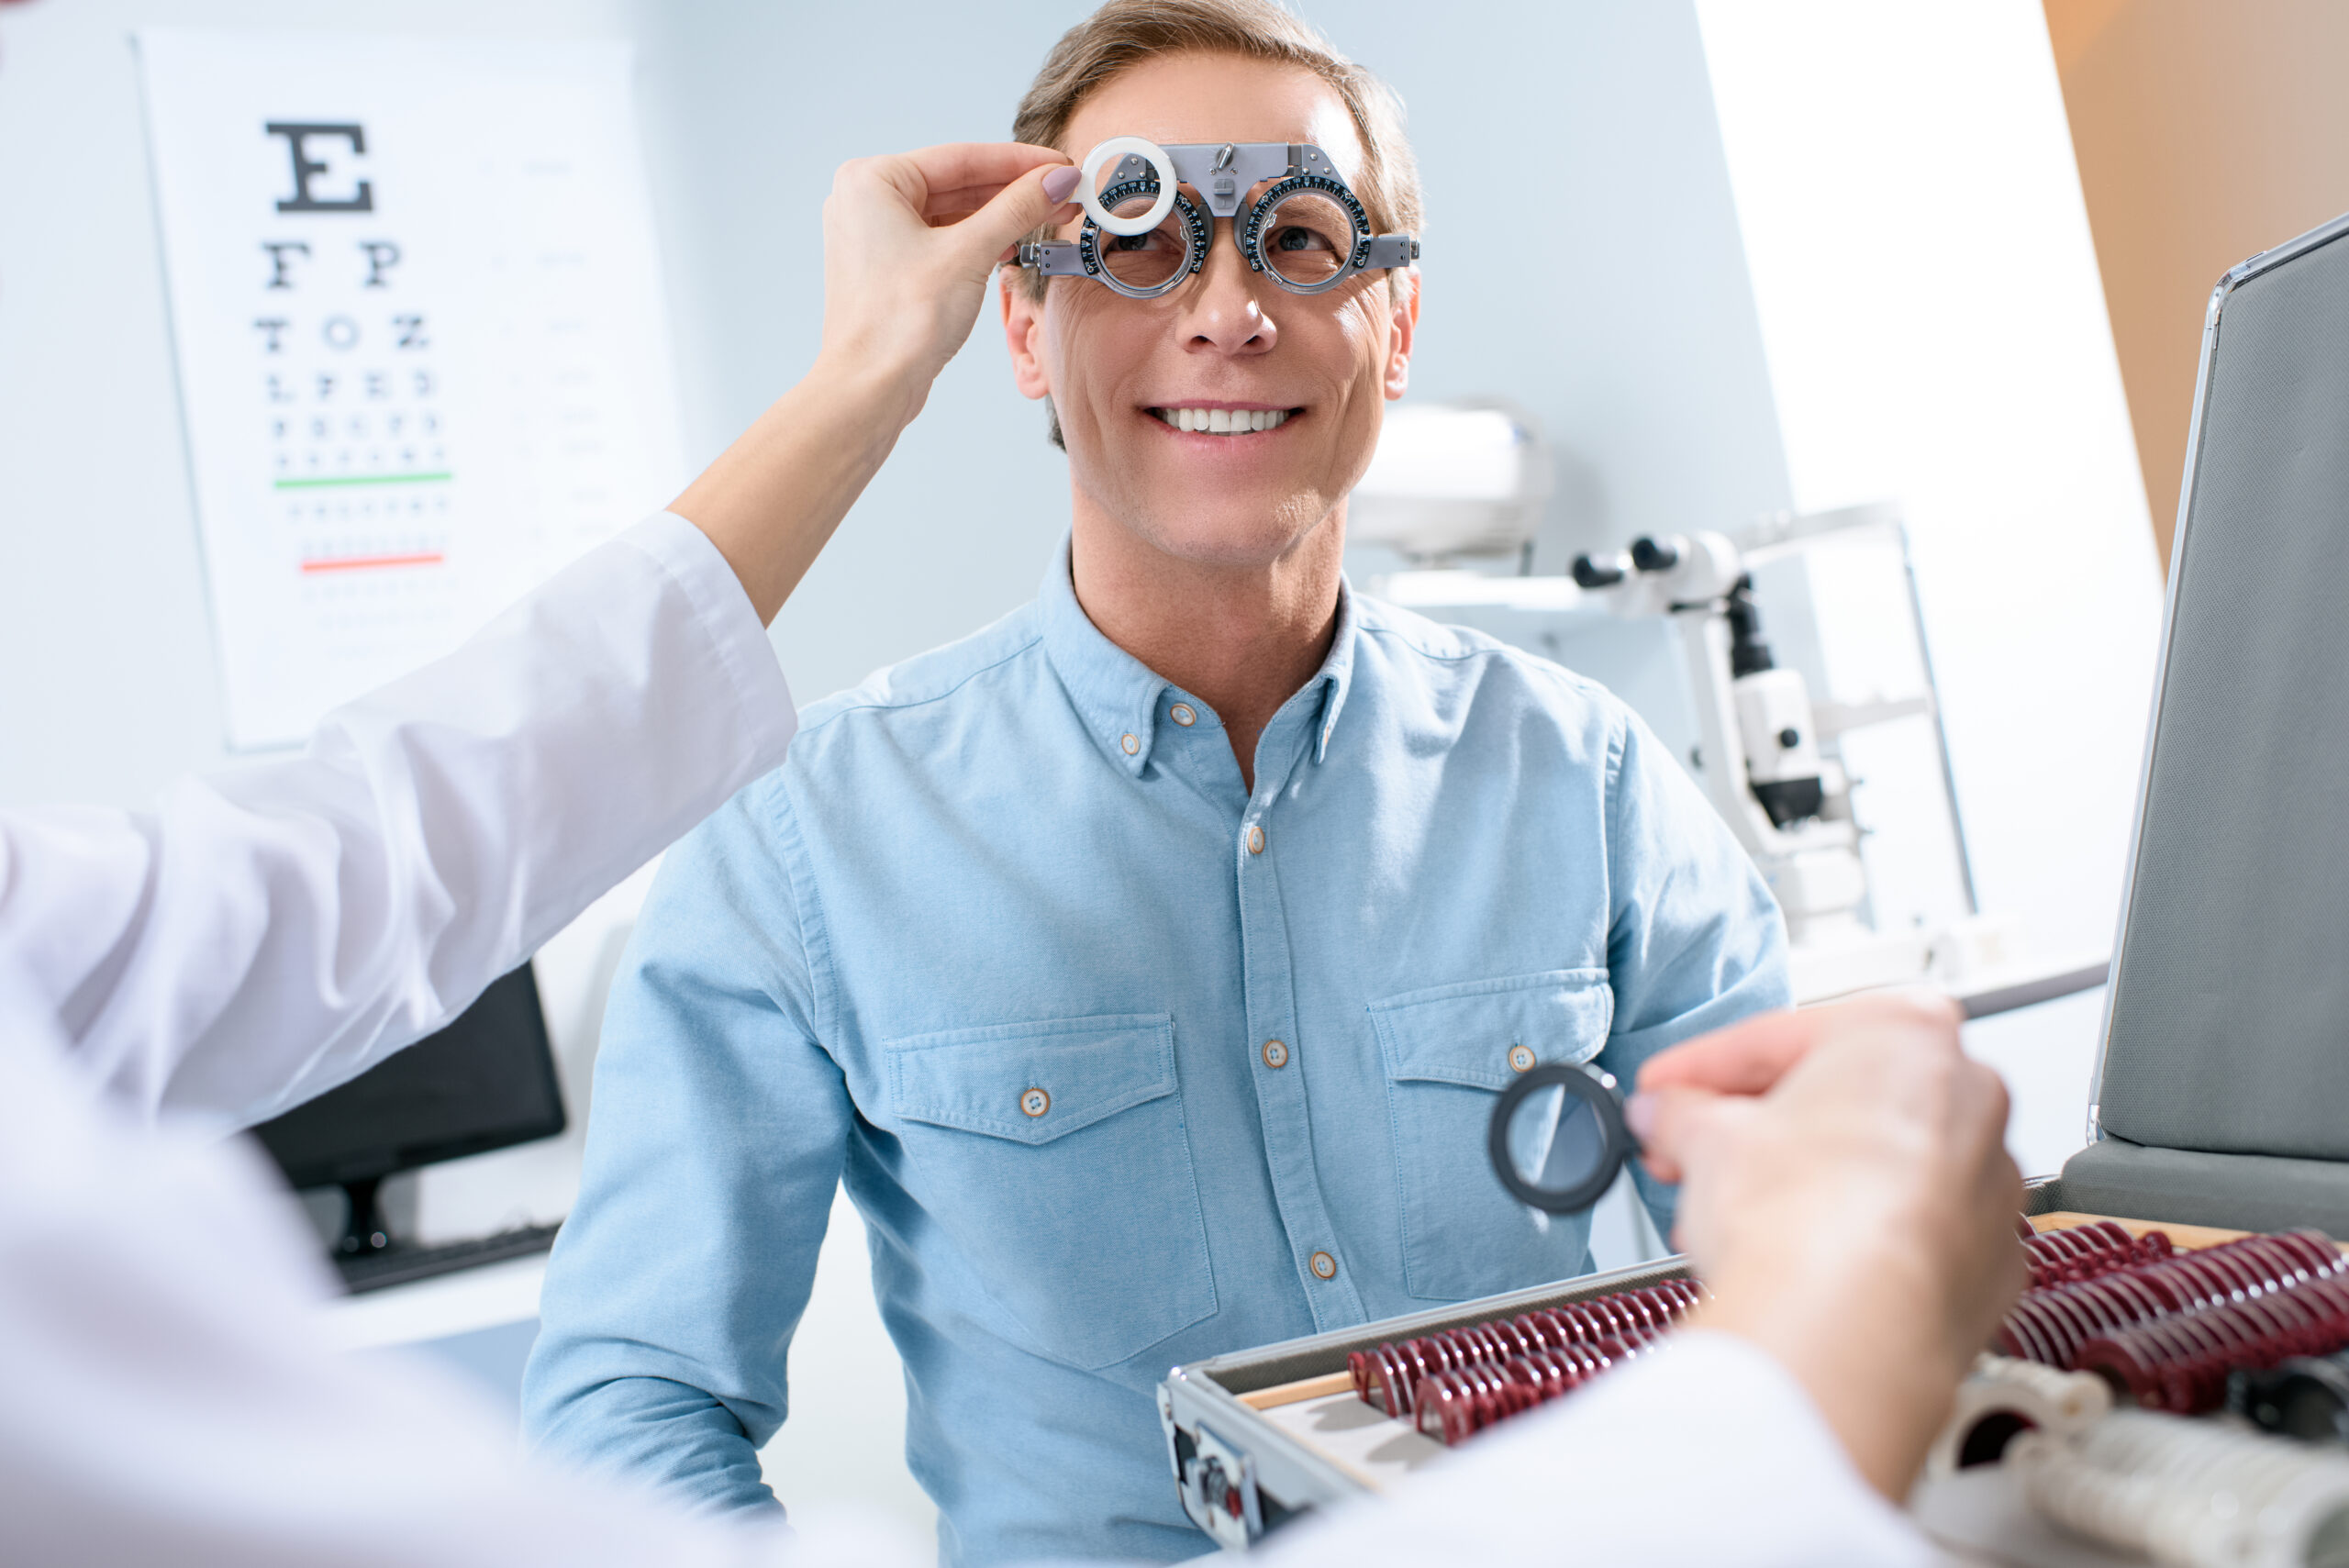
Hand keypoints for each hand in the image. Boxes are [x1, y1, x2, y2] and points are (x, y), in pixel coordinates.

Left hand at [817, 143, 1079, 403]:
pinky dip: (979, 243)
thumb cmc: (898, 323)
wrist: (871, 388)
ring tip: (1049, 218)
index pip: (961, 158)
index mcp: (872, 181)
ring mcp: (877, 237)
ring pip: (952, 215)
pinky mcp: (890, 270)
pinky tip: (1013, 246)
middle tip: (1064, 193)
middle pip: (958, 185)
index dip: (1019, 162)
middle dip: (1014, 192)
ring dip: (1001, 218)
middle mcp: (867, 202)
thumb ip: (1018, 209)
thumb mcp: (970, 252)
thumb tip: (1057, 180)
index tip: (1060, 165)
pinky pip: (943, 241)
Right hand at [1627, 994, 2025, 1498]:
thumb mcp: (1705, 1139)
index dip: (1701, 1070)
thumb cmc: (1804, 1221)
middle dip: (1755, 1132)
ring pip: (1876, 1166)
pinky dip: (1854, 1238)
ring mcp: (1987, 1185)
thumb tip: (1669, 1116)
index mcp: (1906, 1032)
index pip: (1776, 1038)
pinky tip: (1796, 1258)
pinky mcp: (1985, 1263)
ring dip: (1802, 1184)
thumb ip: (1680, 1114)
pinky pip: (1907, 1232)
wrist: (1847, 1336)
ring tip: (1733, 1217)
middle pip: (1836, 1100)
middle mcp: (1968, 1099)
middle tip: (1694, 1150)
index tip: (1668, 1092)